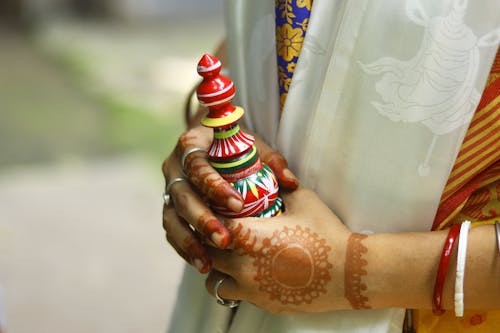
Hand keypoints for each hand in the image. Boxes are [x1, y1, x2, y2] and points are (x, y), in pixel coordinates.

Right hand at [161, 125, 298, 272]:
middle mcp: (174, 167)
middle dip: (202, 220)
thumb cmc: (238, 148)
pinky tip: (202, 264)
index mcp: (192, 144)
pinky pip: (172, 232)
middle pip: (182, 195)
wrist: (216, 150)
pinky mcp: (170, 210)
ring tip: (207, 262)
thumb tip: (291, 183)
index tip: (237, 206)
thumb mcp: (254, 146)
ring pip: (172, 217)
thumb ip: (272, 161)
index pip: (197, 165)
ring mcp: (169, 190)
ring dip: (189, 241)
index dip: (213, 186)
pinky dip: (185, 249)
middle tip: (224, 241)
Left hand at [205, 188, 351, 313]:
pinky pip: (233, 294)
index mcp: (248, 234)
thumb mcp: (301, 199)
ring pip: (213, 279)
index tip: (214, 210)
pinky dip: (234, 284)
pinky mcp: (262, 303)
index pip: (210, 223)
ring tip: (231, 256)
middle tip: (220, 232)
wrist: (349, 272)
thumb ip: (278, 186)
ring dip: (217, 267)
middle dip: (210, 241)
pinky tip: (249, 272)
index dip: (209, 215)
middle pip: (206, 251)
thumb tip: (268, 174)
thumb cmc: (326, 232)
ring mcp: (250, 287)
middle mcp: (242, 263)